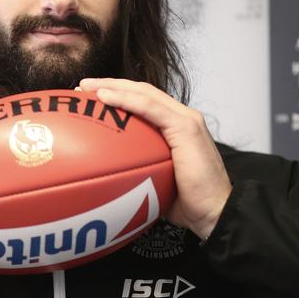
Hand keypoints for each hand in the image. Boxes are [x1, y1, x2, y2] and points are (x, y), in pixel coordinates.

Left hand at [79, 78, 230, 239]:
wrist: (216, 214)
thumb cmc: (188, 203)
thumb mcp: (156, 180)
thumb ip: (138, 168)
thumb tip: (106, 175)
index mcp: (176, 126)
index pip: (143, 100)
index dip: (117, 94)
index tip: (89, 97)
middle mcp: (182, 116)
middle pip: (141, 90)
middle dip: (109, 84)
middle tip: (82, 87)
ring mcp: (186, 119)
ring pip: (144, 93)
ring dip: (113, 86)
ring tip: (87, 87)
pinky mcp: (186, 127)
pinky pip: (150, 107)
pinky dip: (126, 99)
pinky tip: (105, 97)